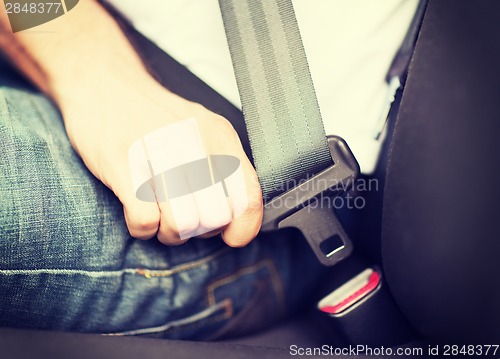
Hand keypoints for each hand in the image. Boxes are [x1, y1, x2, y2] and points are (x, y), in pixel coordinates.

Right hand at [60, 78, 262, 246]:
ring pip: (183, 224)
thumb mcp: (202, 133)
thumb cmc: (154, 118)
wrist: (105, 85)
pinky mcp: (123, 165)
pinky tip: (138, 211)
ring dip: (170, 232)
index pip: (248, 197)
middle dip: (199, 230)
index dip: (242, 228)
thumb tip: (236, 219)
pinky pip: (145, 221)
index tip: (229, 235)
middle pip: (215, 218)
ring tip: (160, 216)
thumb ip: (223, 169)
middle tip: (184, 218)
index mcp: (219, 137)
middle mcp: (195, 143)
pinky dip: (142, 227)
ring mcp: (158, 153)